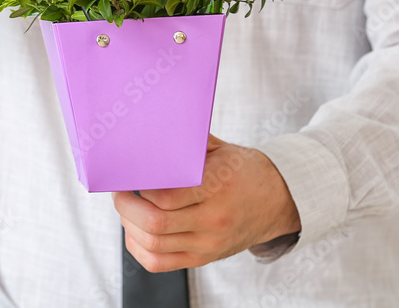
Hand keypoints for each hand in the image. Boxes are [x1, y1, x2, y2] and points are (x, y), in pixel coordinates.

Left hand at [112, 134, 300, 271]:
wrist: (279, 201)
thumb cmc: (246, 171)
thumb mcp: (222, 150)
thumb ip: (189, 145)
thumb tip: (153, 135)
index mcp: (218, 186)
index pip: (166, 196)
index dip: (140, 187)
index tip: (131, 175)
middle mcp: (214, 219)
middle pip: (155, 224)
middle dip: (126, 207)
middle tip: (120, 193)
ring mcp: (209, 243)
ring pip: (154, 245)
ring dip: (129, 227)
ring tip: (127, 209)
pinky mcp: (204, 257)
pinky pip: (160, 263)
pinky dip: (139, 249)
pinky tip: (136, 232)